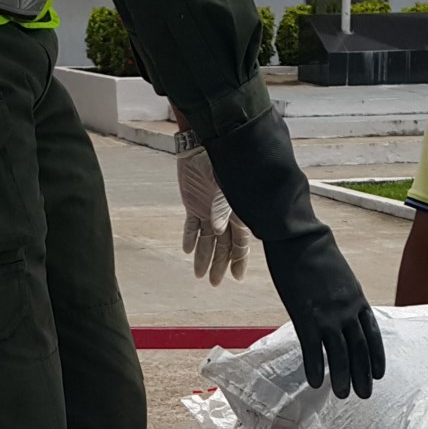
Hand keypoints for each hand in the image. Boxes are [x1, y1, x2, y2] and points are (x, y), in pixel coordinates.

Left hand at [177, 147, 251, 284]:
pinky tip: (187, 250)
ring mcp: (207, 211)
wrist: (203, 145)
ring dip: (203, 257)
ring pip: (206, 240)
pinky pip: (191, 225)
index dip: (238, 260)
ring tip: (199, 275)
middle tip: (215, 283)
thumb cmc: (222, 162)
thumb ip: (222, 208)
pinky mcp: (193, 204)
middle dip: (219, 265)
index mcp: (237, 212)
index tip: (236, 276)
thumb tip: (218, 231)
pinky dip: (189, 237)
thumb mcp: (225, 185)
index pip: (240, 242)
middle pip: (223, 246)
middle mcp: (223, 215)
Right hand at [195, 110, 386, 397]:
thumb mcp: (338, 274)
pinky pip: (313, 349)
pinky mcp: (306, 316)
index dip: (375, 356)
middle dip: (362, 374)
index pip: (372, 334)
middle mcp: (347, 310)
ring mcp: (328, 314)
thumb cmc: (314, 250)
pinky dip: (315, 367)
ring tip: (342, 395)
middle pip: (359, 349)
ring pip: (340, 354)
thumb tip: (341, 306)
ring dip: (341, 377)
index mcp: (356, 299)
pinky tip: (315, 382)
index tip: (378, 374)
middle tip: (363, 395)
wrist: (298, 236)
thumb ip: (342, 294)